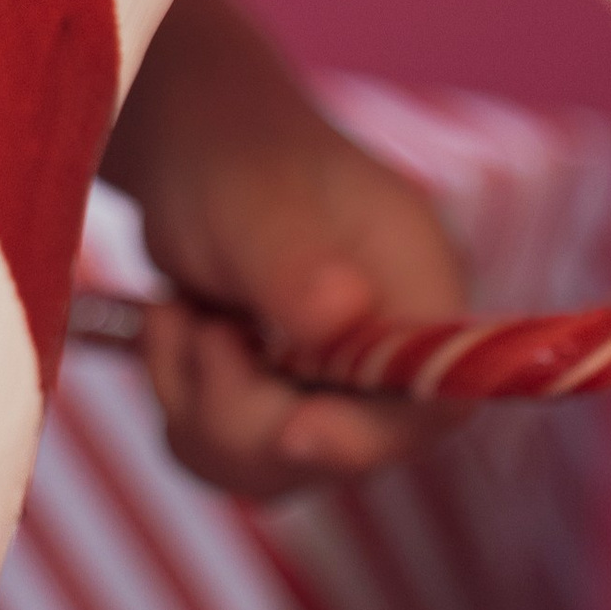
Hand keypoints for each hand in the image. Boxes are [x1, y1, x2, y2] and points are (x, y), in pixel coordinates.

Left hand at [97, 0, 467, 500]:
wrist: (187, 143)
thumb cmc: (232, 154)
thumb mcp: (255, 201)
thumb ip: (294, 262)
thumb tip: (340, 315)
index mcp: (417, 285)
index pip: (435, 398)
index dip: (370, 436)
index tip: (294, 430)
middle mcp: (388, 343)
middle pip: (343, 451)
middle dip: (248, 414)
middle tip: (202, 332)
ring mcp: (333, 378)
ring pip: (275, 466)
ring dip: (202, 405)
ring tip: (184, 317)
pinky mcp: (279, 398)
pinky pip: (228, 455)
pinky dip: (183, 406)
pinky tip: (176, 331)